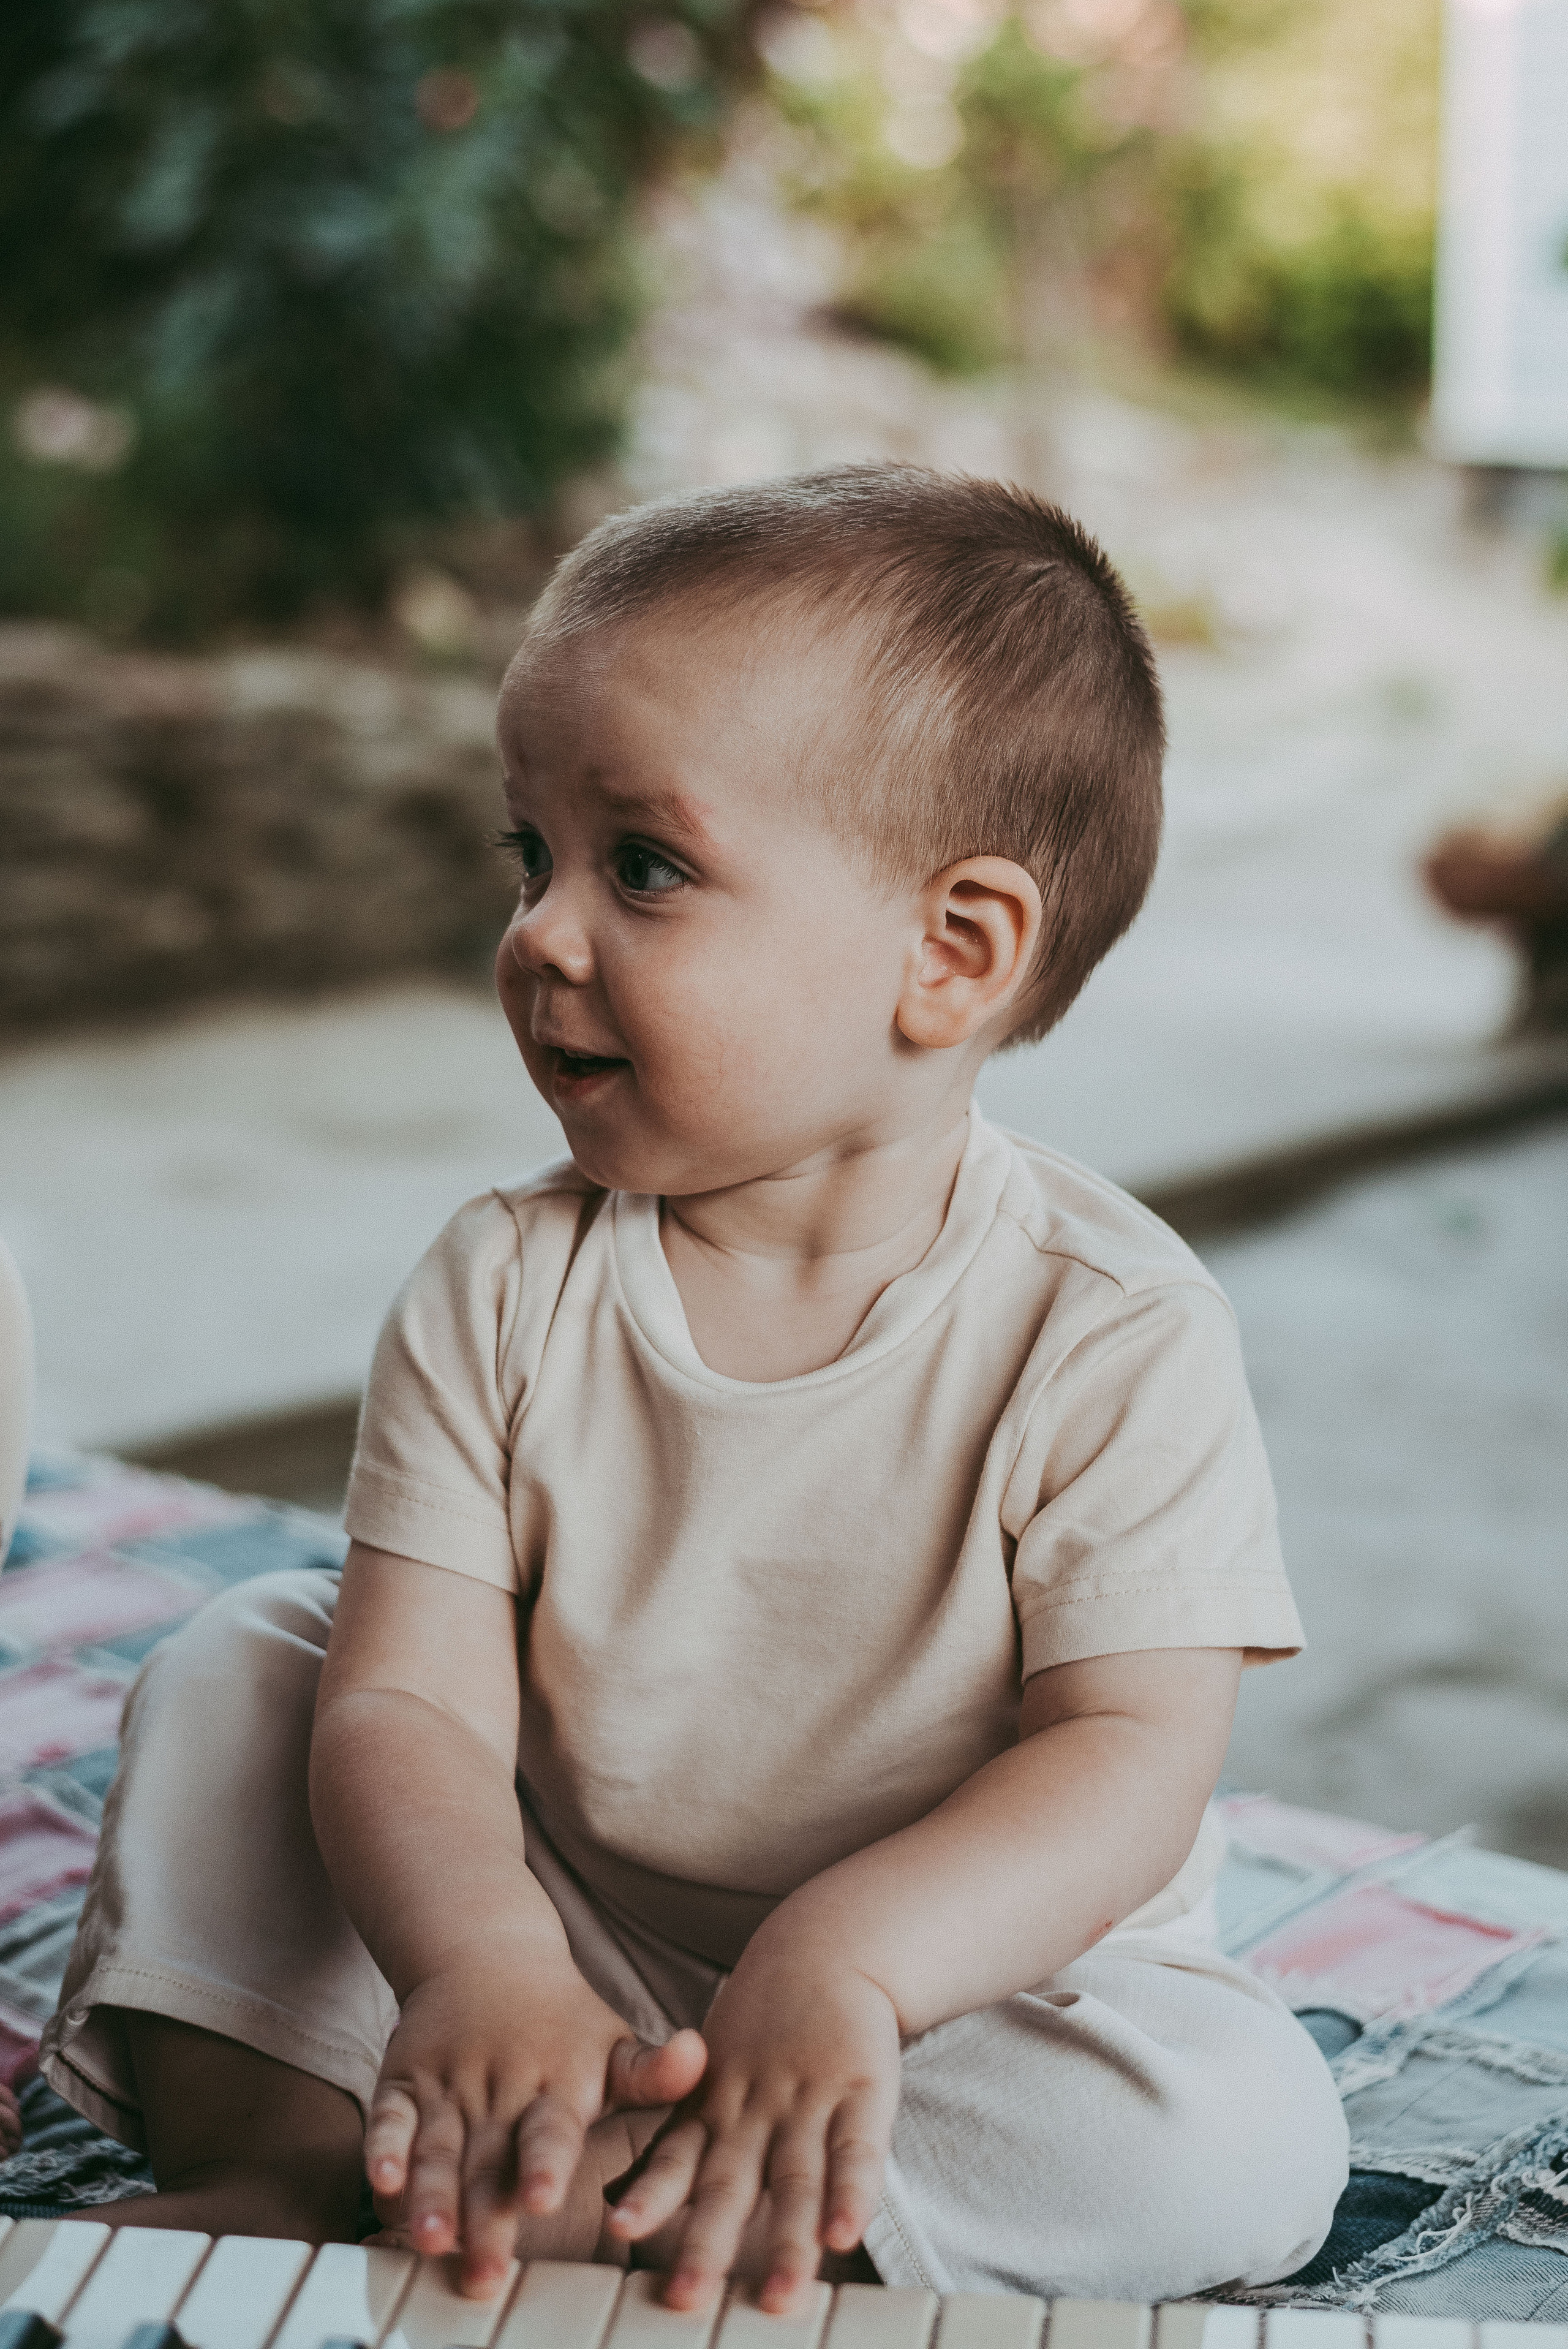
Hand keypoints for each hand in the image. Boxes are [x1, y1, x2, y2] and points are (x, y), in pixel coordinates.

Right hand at [364, 1960, 706, 2293]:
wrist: (486, 1952)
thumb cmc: (563, 2020)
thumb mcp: (614, 2044)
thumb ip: (654, 2072)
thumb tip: (701, 2055)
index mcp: (556, 2085)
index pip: (552, 2130)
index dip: (545, 2164)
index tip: (541, 2199)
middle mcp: (500, 2090)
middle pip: (489, 2161)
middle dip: (483, 2218)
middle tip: (483, 2273)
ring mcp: (449, 2088)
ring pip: (437, 2149)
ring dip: (431, 2196)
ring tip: (430, 2239)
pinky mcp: (404, 2085)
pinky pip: (390, 2120)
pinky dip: (383, 2150)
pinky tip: (382, 2183)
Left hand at [604, 1943, 899, 2315]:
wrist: (823, 1952)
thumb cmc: (763, 2033)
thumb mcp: (713, 2074)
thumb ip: (688, 2139)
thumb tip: (627, 2210)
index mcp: (712, 2108)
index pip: (675, 2158)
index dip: (650, 2195)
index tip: (621, 2229)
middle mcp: (755, 2113)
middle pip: (729, 2185)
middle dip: (708, 2244)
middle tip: (685, 2296)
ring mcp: (809, 2103)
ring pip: (795, 2180)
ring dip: (788, 2241)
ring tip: (780, 2296)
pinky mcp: (862, 2093)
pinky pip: (857, 2152)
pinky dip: (852, 2195)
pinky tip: (845, 2235)